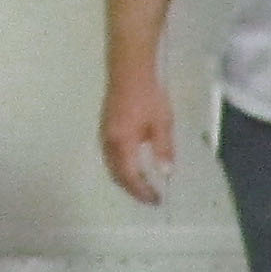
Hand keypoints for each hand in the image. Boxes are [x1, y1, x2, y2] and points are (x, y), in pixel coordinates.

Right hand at [100, 68, 176, 203]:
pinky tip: (133, 164)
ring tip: (143, 184)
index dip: (142, 191)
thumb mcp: (162, 123)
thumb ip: (163, 149)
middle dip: (133, 189)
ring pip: (111, 166)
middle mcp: (109, 143)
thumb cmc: (148, 96)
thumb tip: (165, 173)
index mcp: (123, 143)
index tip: (156, 199)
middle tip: (149, 196)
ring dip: (125, 179)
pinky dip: (121, 167)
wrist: (129, 71)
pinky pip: (110, 156)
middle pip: (117, 175)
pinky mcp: (105, 127)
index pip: (130, 176)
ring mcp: (105, 134)